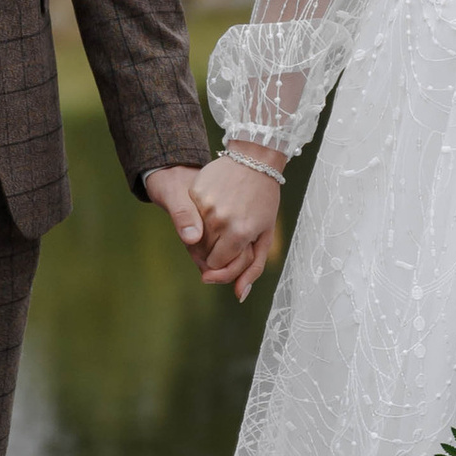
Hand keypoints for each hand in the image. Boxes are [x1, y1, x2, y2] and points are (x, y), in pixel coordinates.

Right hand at [146, 158, 282, 300]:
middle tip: (230, 230)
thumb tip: (239, 296)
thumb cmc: (264, 200)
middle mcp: (220, 221)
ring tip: (224, 215)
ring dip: (207, 233)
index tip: (233, 247)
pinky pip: (191, 216)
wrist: (254, 160)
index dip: (224, 260)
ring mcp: (205, 206)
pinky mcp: (195, 193)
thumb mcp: (265, 235)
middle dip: (216, 248)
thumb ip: (252, 268)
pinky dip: (199, 215)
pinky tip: (214, 203)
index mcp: (239, 233)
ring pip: (196, 236)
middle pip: (205, 252)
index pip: (217, 264)